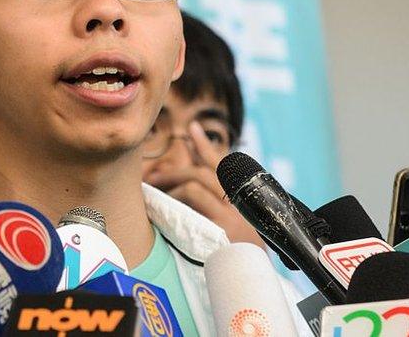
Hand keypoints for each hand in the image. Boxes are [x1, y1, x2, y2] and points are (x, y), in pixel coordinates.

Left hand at [145, 122, 264, 247]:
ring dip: (172, 185)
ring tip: (156, 194)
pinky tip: (165, 207)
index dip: (206, 146)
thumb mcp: (234, 227)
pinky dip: (176, 200)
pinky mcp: (221, 227)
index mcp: (242, 200)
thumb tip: (185, 189)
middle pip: (204, 171)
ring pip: (195, 182)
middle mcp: (239, 202)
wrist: (254, 280)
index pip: (223, 165)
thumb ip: (215, 206)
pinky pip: (193, 200)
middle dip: (175, 171)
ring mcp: (231, 214)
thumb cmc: (241, 256)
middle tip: (154, 178)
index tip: (192, 128)